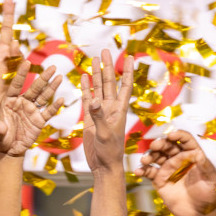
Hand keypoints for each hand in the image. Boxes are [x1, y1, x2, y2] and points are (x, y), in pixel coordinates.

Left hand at [0, 67, 64, 158]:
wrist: (8, 151)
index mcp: (9, 102)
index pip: (16, 85)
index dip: (22, 74)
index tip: (27, 62)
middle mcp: (22, 103)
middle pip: (34, 88)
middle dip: (43, 78)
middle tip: (53, 67)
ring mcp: (31, 111)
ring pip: (43, 97)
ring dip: (52, 87)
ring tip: (60, 77)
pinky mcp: (39, 120)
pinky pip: (48, 112)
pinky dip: (54, 107)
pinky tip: (61, 99)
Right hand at [81, 49, 134, 174]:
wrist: (103, 165)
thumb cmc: (109, 151)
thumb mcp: (104, 133)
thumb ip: (98, 116)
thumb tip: (93, 99)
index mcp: (119, 109)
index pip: (125, 86)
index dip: (128, 71)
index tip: (130, 56)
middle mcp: (111, 108)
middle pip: (110, 82)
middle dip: (108, 67)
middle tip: (105, 51)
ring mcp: (100, 113)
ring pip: (98, 89)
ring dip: (97, 75)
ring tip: (94, 60)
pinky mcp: (90, 119)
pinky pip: (87, 100)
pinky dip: (87, 89)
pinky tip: (85, 79)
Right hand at [139, 129, 215, 215]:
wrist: (197, 213)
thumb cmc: (208, 194)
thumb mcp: (211, 178)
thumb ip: (205, 165)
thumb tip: (197, 152)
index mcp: (193, 155)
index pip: (186, 140)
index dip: (179, 135)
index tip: (172, 135)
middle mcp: (179, 159)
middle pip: (168, 146)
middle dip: (160, 143)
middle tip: (155, 146)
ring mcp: (168, 169)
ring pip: (156, 157)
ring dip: (149, 155)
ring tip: (145, 160)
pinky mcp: (159, 180)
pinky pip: (149, 172)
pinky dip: (142, 170)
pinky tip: (138, 171)